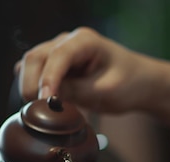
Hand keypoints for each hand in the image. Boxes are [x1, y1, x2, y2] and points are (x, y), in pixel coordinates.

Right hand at [15, 27, 169, 132]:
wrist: (140, 84)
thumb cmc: (129, 84)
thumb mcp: (106, 92)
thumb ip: (77, 92)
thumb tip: (46, 98)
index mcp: (85, 41)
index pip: (58, 56)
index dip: (48, 78)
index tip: (45, 101)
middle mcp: (68, 41)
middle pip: (36, 57)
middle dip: (32, 84)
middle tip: (38, 111)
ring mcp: (60, 51)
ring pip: (31, 64)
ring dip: (30, 86)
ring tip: (41, 110)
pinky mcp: (56, 66)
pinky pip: (35, 73)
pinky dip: (33, 87)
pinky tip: (42, 103)